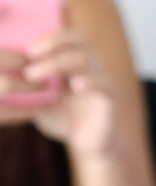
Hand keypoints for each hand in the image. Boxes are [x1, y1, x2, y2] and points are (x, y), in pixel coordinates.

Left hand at [2, 23, 123, 154]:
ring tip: (35, 75)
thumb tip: (7, 77)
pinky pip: (104, 83)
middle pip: (80, 40)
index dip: (51, 38)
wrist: (88, 144)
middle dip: (53, 44)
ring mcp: (102, 81)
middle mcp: (92, 67)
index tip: (28, 51)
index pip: (70, 37)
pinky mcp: (111, 99)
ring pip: (86, 60)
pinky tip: (76, 86)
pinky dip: (90, 82)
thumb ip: (30, 85)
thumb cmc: (64, 120)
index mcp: (77, 62)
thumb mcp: (40, 99)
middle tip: (30, 56)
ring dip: (57, 63)